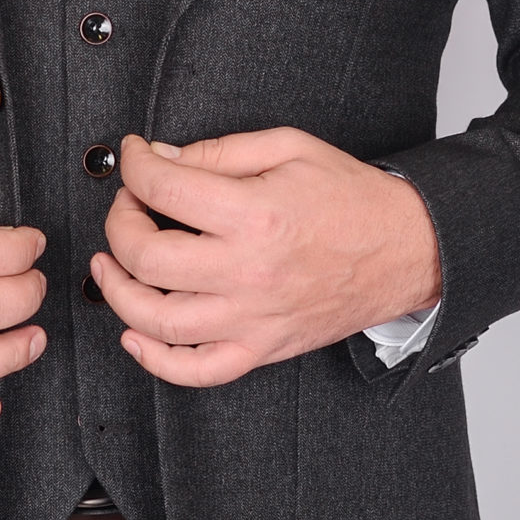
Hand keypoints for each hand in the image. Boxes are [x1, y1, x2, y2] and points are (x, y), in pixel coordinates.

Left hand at [91, 130, 440, 387]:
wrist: (409, 249)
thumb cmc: (352, 198)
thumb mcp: (289, 148)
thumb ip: (219, 152)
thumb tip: (161, 159)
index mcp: (256, 215)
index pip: (165, 188)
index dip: (134, 166)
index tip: (134, 157)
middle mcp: (249, 272)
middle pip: (147, 257)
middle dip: (119, 224)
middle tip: (126, 207)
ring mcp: (254, 318)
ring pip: (158, 321)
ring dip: (117, 291)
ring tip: (110, 266)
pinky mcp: (262, 348)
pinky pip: (196, 371)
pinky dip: (155, 359)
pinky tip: (135, 332)